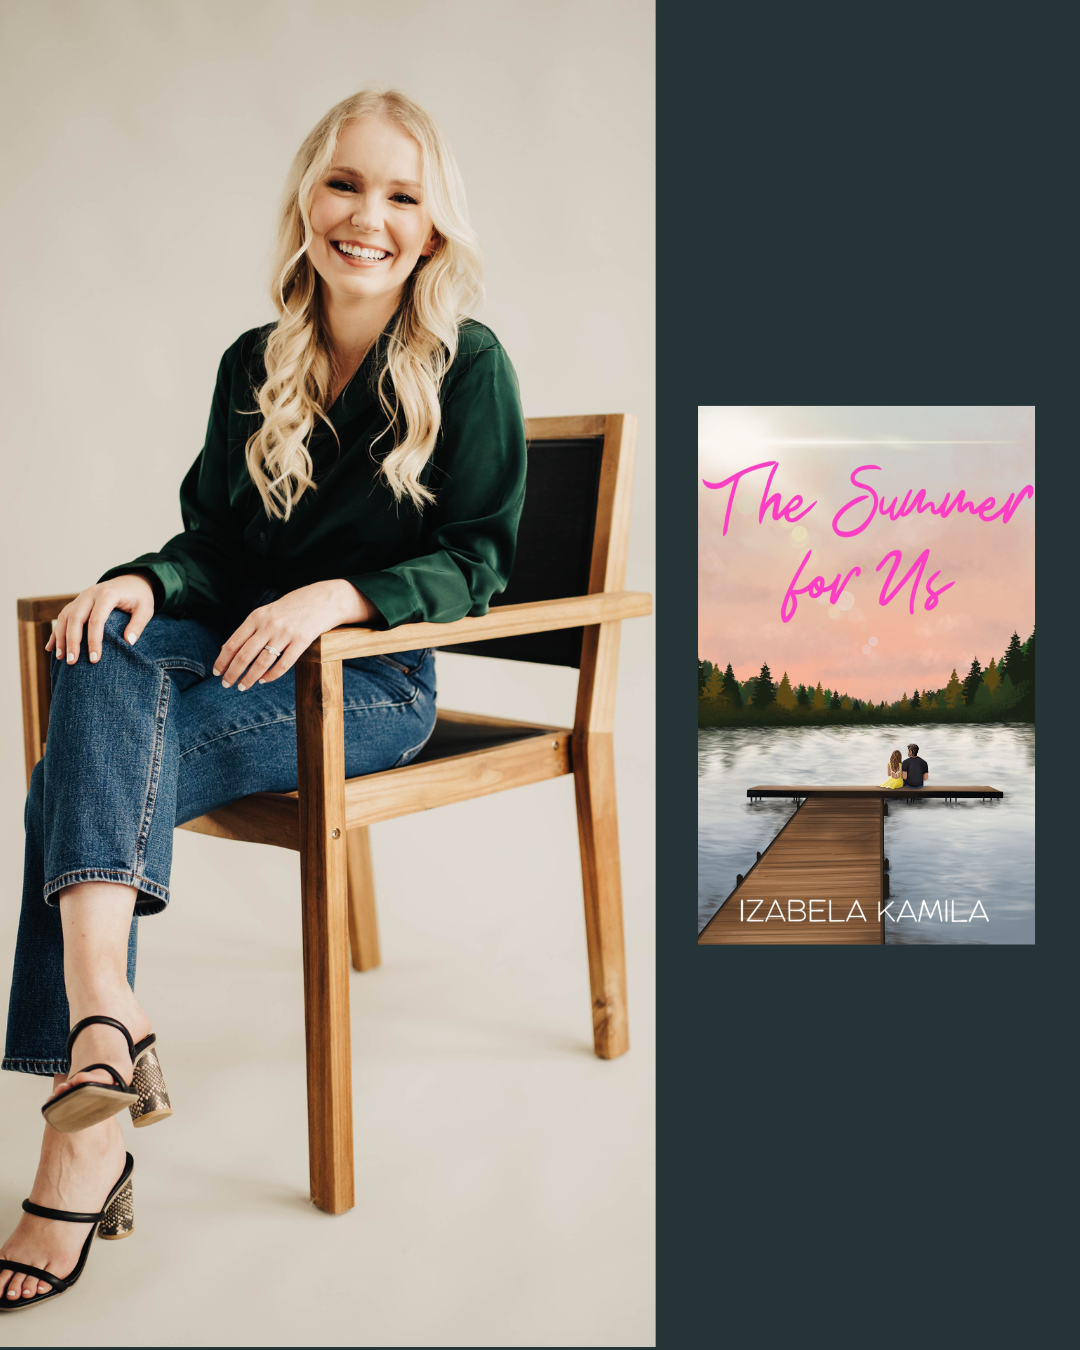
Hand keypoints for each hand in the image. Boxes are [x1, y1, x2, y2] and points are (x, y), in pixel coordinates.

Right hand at [45, 575, 155, 663]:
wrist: (131, 580)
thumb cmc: (139, 597)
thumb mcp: (146, 609)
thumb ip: (138, 624)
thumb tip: (128, 642)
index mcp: (107, 595)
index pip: (96, 620)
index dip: (94, 640)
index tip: (94, 659)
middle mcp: (90, 594)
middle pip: (75, 618)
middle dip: (72, 641)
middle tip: (72, 662)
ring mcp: (81, 597)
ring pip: (65, 617)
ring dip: (60, 638)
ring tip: (61, 658)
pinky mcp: (77, 602)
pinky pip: (63, 616)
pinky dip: (56, 632)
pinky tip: (51, 647)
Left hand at [214, 580, 376, 689]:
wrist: (324, 598)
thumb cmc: (294, 607)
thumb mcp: (269, 611)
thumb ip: (253, 627)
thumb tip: (233, 649)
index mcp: (256, 616)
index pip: (233, 642)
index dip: (222, 660)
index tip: (216, 672)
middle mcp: (268, 625)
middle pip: (244, 655)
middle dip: (232, 673)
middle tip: (226, 684)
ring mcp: (285, 633)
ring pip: (261, 663)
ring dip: (249, 678)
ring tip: (242, 687)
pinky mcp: (301, 641)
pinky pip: (282, 665)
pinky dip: (271, 676)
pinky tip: (264, 680)